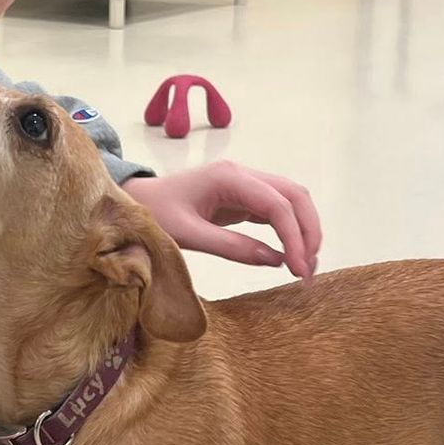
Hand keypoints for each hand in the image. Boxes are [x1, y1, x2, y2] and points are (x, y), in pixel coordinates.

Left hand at [125, 163, 320, 278]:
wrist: (135, 201)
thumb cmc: (154, 214)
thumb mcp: (188, 235)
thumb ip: (230, 247)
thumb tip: (275, 261)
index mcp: (228, 177)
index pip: (277, 204)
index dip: (295, 237)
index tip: (298, 269)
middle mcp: (242, 174)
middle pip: (295, 195)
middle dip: (308, 231)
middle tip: (307, 269)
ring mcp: (244, 184)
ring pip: (291, 200)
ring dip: (304, 230)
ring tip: (304, 267)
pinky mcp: (243, 197)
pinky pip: (277, 211)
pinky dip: (290, 231)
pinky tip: (290, 256)